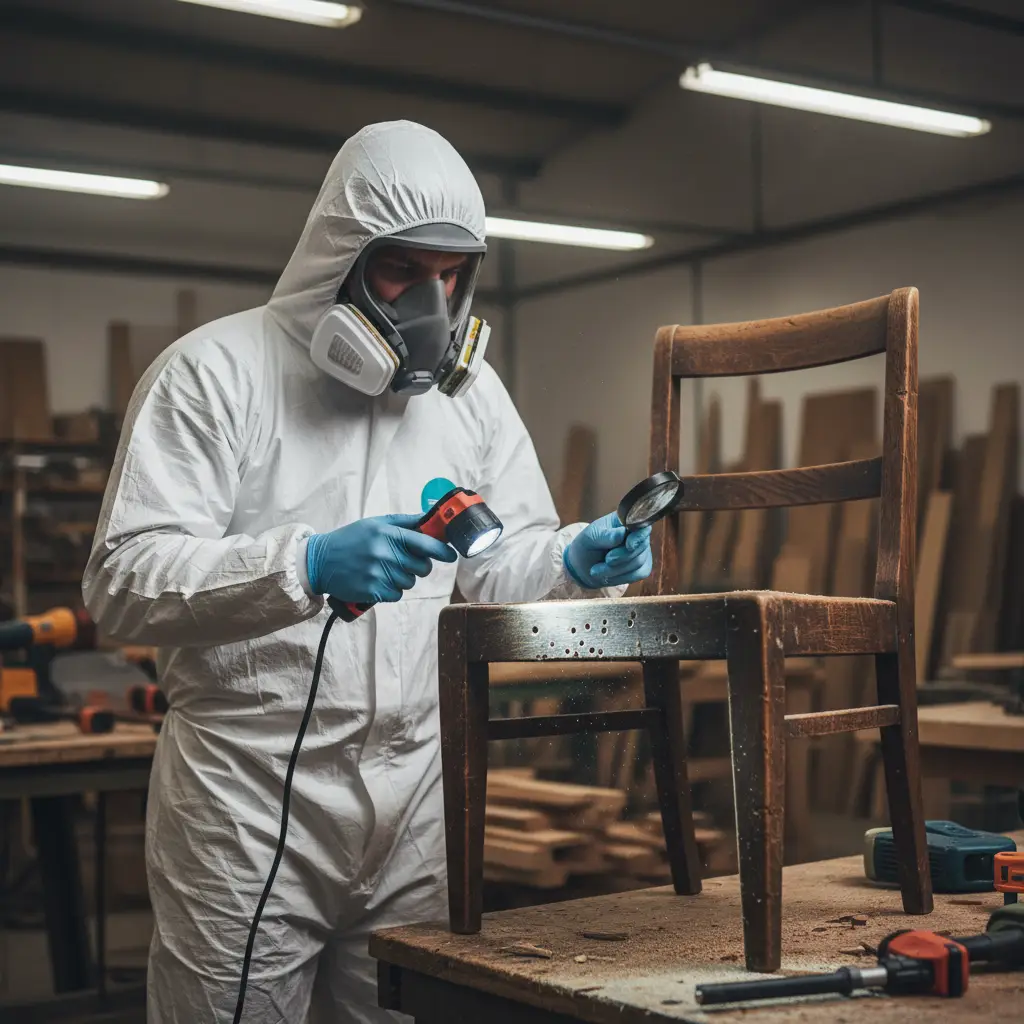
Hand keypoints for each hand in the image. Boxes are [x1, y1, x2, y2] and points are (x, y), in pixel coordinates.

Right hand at [306, 514, 456, 604]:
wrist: (320, 561)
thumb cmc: (350, 539)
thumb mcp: (375, 523)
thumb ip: (404, 522)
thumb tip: (431, 519)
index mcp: (388, 533)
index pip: (426, 543)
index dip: (443, 551)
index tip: (451, 555)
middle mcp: (385, 553)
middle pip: (423, 567)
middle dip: (419, 565)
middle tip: (405, 561)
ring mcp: (379, 574)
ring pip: (410, 582)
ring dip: (403, 578)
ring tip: (385, 570)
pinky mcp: (373, 591)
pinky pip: (397, 595)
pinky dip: (391, 590)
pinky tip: (378, 581)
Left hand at [564, 512, 652, 588]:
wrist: (584, 565)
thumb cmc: (588, 545)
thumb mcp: (590, 537)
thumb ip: (606, 535)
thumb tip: (622, 534)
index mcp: (626, 521)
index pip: (642, 525)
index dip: (639, 536)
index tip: (628, 545)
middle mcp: (638, 534)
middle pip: (640, 547)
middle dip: (621, 557)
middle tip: (606, 560)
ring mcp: (642, 551)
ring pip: (638, 562)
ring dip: (615, 570)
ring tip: (596, 570)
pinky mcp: (642, 567)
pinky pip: (638, 574)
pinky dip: (620, 577)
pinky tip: (607, 576)